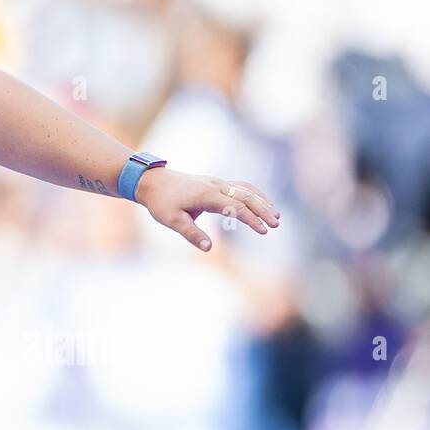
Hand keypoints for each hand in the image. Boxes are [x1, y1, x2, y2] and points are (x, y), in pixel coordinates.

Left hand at [134, 167, 280, 251]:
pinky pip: (240, 186)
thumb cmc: (161, 202)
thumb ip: (191, 234)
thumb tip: (209, 248)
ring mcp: (217, 182)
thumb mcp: (172, 220)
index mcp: (206, 195)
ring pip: (246, 189)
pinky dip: (254, 194)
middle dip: (263, 209)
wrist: (152, 182)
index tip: (264, 231)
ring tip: (276, 215)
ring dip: (262, 201)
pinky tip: (262, 203)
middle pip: (246, 196)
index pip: (236, 206)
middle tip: (276, 224)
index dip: (251, 219)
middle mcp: (215, 186)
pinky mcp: (216, 182)